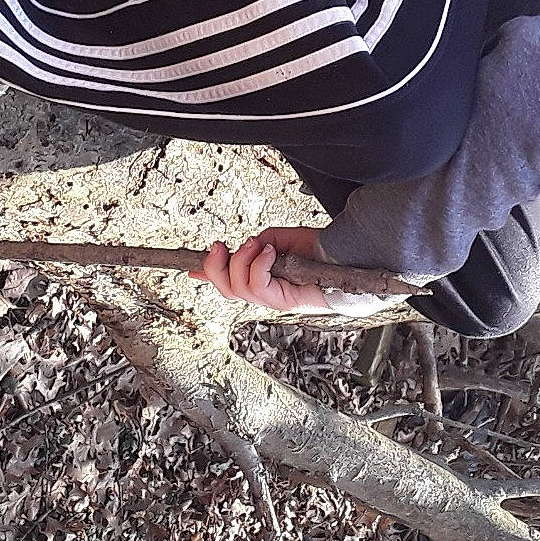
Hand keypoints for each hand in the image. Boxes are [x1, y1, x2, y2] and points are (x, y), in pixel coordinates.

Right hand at [190, 226, 329, 311]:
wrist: (348, 259)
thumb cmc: (322, 252)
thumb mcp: (283, 239)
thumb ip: (262, 242)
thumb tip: (246, 246)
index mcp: (265, 280)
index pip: (231, 282)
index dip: (209, 275)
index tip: (192, 269)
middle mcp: (266, 294)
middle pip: (226, 290)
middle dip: (215, 266)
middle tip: (219, 246)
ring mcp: (275, 299)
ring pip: (238, 289)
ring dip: (241, 261)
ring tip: (256, 244)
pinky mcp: (285, 301)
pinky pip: (258, 286)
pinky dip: (258, 266)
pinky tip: (270, 253)